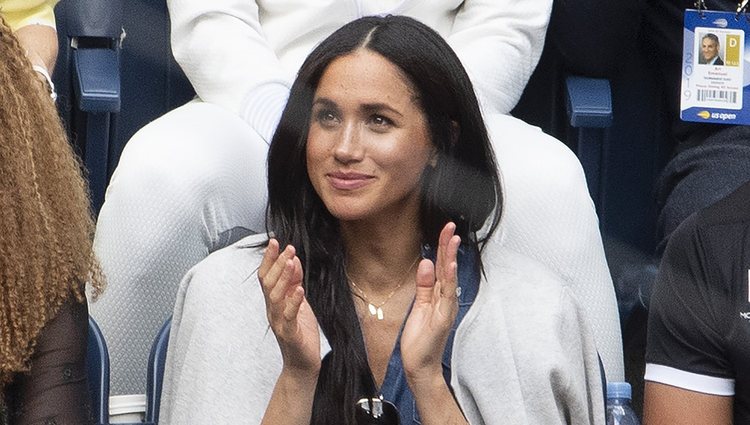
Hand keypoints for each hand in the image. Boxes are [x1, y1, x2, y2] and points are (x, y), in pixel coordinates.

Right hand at [258, 239, 320, 375]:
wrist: (302, 363)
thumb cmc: (300, 332)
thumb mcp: (299, 302)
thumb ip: (295, 283)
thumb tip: (294, 260)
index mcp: (274, 302)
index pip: (266, 277)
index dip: (269, 259)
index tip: (274, 241)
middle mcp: (272, 310)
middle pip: (268, 284)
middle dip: (277, 264)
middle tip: (288, 248)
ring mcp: (279, 322)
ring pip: (275, 297)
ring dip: (283, 278)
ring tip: (291, 262)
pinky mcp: (290, 334)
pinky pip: (288, 317)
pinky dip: (293, 303)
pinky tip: (300, 290)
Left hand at [400, 223, 460, 383]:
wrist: (420, 364)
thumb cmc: (420, 338)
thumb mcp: (419, 306)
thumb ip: (424, 285)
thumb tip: (426, 263)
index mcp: (439, 295)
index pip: (442, 267)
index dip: (444, 248)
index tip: (446, 230)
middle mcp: (445, 299)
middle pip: (448, 268)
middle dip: (448, 246)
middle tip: (450, 226)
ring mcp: (446, 308)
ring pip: (449, 278)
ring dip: (451, 258)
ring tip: (452, 239)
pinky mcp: (443, 318)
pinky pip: (447, 296)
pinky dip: (449, 280)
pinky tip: (450, 266)